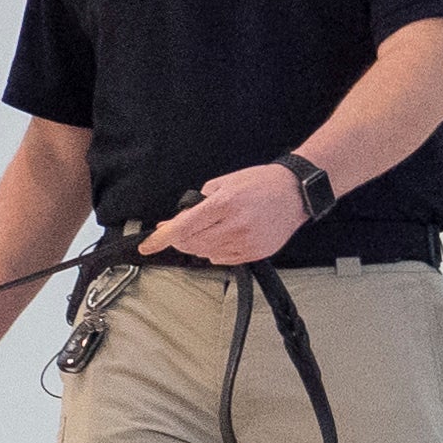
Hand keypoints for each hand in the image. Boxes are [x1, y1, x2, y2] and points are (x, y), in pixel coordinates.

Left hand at [142, 161, 305, 265]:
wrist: (296, 192)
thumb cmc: (260, 183)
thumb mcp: (223, 183)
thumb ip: (197, 203)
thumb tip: (174, 222)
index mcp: (224, 204)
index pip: (183, 228)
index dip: (161, 239)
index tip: (147, 247)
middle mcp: (235, 225)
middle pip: (191, 244)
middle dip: (179, 239)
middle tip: (179, 229)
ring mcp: (247, 241)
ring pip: (205, 253)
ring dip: (197, 244)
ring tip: (209, 228)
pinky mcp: (257, 252)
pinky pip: (223, 259)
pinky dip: (215, 251)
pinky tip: (224, 237)